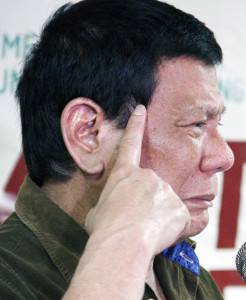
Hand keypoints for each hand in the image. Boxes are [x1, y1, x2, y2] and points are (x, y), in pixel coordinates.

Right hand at [86, 105, 189, 254]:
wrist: (122, 242)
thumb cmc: (104, 228)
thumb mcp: (98, 211)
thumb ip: (110, 203)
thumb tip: (112, 208)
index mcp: (124, 174)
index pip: (130, 142)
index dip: (136, 124)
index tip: (141, 109)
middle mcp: (146, 176)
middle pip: (151, 186)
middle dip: (146, 201)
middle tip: (136, 220)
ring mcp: (164, 189)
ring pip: (164, 202)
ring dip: (157, 215)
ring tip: (144, 229)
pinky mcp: (179, 206)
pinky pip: (177, 216)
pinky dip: (170, 226)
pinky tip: (158, 233)